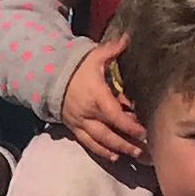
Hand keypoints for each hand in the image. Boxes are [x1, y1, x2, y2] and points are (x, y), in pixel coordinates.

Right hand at [58, 40, 144, 162]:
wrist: (50, 78)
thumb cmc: (77, 68)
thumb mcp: (94, 57)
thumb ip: (112, 50)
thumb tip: (129, 37)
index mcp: (96, 97)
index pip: (115, 115)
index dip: (130, 126)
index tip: (145, 132)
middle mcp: (88, 114)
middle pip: (109, 133)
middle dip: (127, 143)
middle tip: (144, 150)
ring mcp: (80, 123)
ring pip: (100, 141)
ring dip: (118, 149)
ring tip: (134, 155)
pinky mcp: (75, 128)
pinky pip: (88, 144)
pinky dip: (101, 152)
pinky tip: (114, 157)